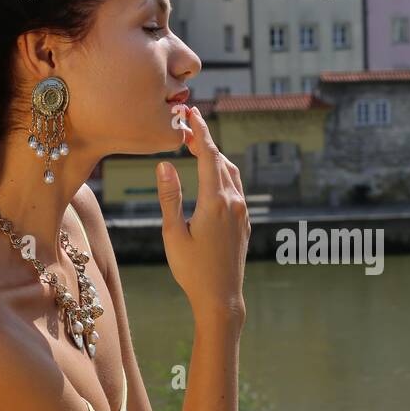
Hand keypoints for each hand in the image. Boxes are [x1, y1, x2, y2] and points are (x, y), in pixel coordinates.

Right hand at [157, 106, 250, 321]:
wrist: (221, 297)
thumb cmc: (192, 270)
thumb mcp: (173, 234)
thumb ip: (170, 197)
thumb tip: (165, 165)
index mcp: (215, 202)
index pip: (209, 156)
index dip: (200, 132)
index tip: (192, 113)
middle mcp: (234, 203)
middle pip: (221, 161)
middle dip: (206, 142)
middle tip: (188, 128)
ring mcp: (243, 212)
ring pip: (231, 174)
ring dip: (216, 158)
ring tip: (197, 149)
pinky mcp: (244, 222)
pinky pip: (236, 189)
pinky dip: (223, 174)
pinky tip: (211, 177)